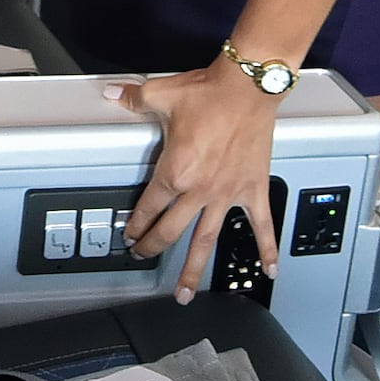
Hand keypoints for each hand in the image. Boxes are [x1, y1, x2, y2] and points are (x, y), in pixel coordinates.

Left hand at [122, 55, 283, 301]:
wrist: (248, 87)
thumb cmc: (209, 93)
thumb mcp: (161, 94)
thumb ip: (132, 99)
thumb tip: (112, 95)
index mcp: (175, 172)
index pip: (148, 207)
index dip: (135, 224)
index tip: (130, 235)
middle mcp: (200, 189)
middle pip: (171, 231)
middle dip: (153, 249)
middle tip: (144, 259)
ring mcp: (227, 194)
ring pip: (207, 240)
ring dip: (195, 270)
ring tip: (186, 293)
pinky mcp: (253, 189)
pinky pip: (260, 225)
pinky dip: (266, 249)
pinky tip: (267, 270)